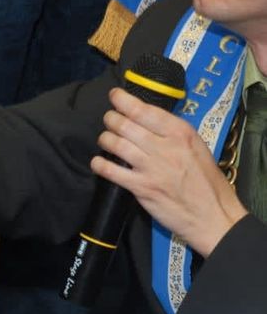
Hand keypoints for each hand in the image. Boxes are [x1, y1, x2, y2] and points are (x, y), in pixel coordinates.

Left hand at [91, 88, 247, 256]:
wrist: (214, 216)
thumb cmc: (206, 181)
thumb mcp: (196, 147)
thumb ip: (171, 132)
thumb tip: (144, 117)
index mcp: (180, 133)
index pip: (143, 109)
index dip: (122, 100)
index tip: (114, 97)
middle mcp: (164, 146)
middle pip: (124, 124)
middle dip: (110, 119)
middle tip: (110, 121)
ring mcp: (151, 167)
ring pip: (114, 143)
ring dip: (104, 139)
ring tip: (106, 141)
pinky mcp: (141, 187)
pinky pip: (110, 171)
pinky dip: (99, 164)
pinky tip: (98, 163)